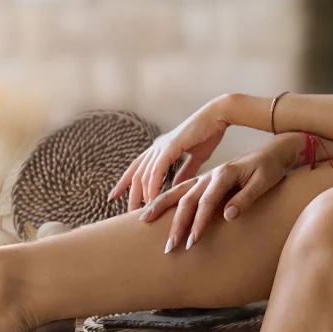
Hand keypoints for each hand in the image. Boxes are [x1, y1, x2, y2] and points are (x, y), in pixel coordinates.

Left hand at [109, 97, 231, 210]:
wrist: (218, 117)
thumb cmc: (208, 134)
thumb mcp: (196, 158)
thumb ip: (185, 171)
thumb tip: (177, 185)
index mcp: (161, 148)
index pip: (136, 168)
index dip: (124, 182)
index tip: (114, 196)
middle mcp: (157, 147)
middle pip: (136, 175)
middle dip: (131, 195)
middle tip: (129, 214)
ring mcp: (162, 146)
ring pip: (143, 174)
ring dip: (141, 194)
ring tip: (141, 212)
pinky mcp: (170, 147)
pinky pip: (157, 170)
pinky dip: (153, 186)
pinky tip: (152, 199)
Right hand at [137, 142, 291, 250]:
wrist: (271, 153)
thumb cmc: (269, 169)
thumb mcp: (263, 181)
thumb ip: (245, 198)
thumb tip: (227, 216)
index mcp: (225, 174)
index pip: (208, 201)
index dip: (199, 222)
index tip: (191, 242)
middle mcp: (211, 175)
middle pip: (188, 199)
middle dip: (176, 223)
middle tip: (168, 246)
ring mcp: (205, 176)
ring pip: (177, 191)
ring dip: (160, 207)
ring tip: (143, 222)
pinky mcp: (203, 180)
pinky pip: (180, 189)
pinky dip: (165, 198)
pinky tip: (153, 208)